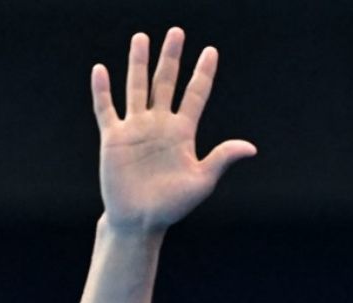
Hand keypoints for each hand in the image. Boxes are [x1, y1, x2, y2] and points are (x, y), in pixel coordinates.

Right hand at [91, 28, 256, 232]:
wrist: (140, 221)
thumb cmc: (172, 205)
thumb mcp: (202, 181)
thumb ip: (222, 158)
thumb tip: (251, 148)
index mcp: (183, 133)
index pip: (195, 95)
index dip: (203, 73)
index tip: (211, 51)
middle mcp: (159, 125)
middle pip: (165, 82)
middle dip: (170, 57)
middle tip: (176, 32)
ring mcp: (135, 129)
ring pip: (137, 88)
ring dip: (138, 63)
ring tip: (141, 38)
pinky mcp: (113, 138)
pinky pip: (107, 109)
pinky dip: (103, 91)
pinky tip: (101, 70)